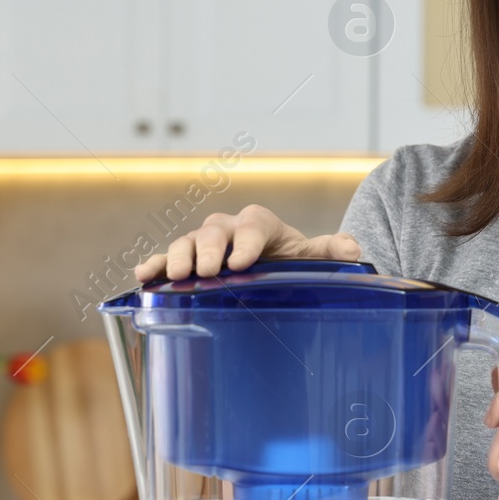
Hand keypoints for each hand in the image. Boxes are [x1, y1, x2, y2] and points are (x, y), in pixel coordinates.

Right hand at [133, 204, 361, 281]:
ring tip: (178, 275)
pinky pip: (166, 258)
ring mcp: (202, 244)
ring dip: (179, 257)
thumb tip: (353, 248)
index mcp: (258, 223)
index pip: (253, 226)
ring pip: (187, 242)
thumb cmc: (288, 258)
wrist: (268, 262)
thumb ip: (329, 250)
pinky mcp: (185, 260)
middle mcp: (227, 229)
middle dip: (210, 250)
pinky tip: (145, 276)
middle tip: (207, 270)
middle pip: (214, 232)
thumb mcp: (310, 255)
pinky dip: (155, 265)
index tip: (243, 262)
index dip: (247, 242)